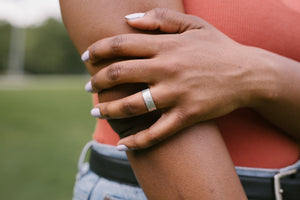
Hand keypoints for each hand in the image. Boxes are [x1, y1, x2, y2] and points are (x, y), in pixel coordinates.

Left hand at [83, 8, 265, 149]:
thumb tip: (128, 20)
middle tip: (88, 86)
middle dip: (97, 81)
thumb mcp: (193, 24)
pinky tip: (123, 144)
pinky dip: (137, 140)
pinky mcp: (187, 116)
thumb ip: (161, 18)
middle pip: (119, 74)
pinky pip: (156, 132)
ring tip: (97, 112)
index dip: (98, 50)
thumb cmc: (218, 48)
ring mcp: (177, 95)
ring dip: (108, 110)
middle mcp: (168, 69)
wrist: (248, 74)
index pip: (121, 45)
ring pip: (132, 105)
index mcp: (167, 46)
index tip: (87, 58)